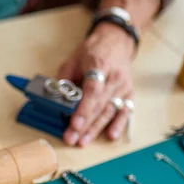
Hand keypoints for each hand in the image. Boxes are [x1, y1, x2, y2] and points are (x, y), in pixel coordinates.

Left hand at [58, 24, 135, 145]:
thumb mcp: (73, 59)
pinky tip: (110, 135)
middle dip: (84, 125)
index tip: (74, 123)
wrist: (116, 41)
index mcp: (99, 65)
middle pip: (99, 105)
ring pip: (109, 111)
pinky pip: (125, 111)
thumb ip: (64, 79)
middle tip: (71, 138)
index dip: (83, 109)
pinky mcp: (129, 93)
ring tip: (82, 141)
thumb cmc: (92, 51)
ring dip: (96, 129)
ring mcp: (123, 87)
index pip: (92, 90)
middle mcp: (114, 77)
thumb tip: (54, 98)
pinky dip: (119, 124)